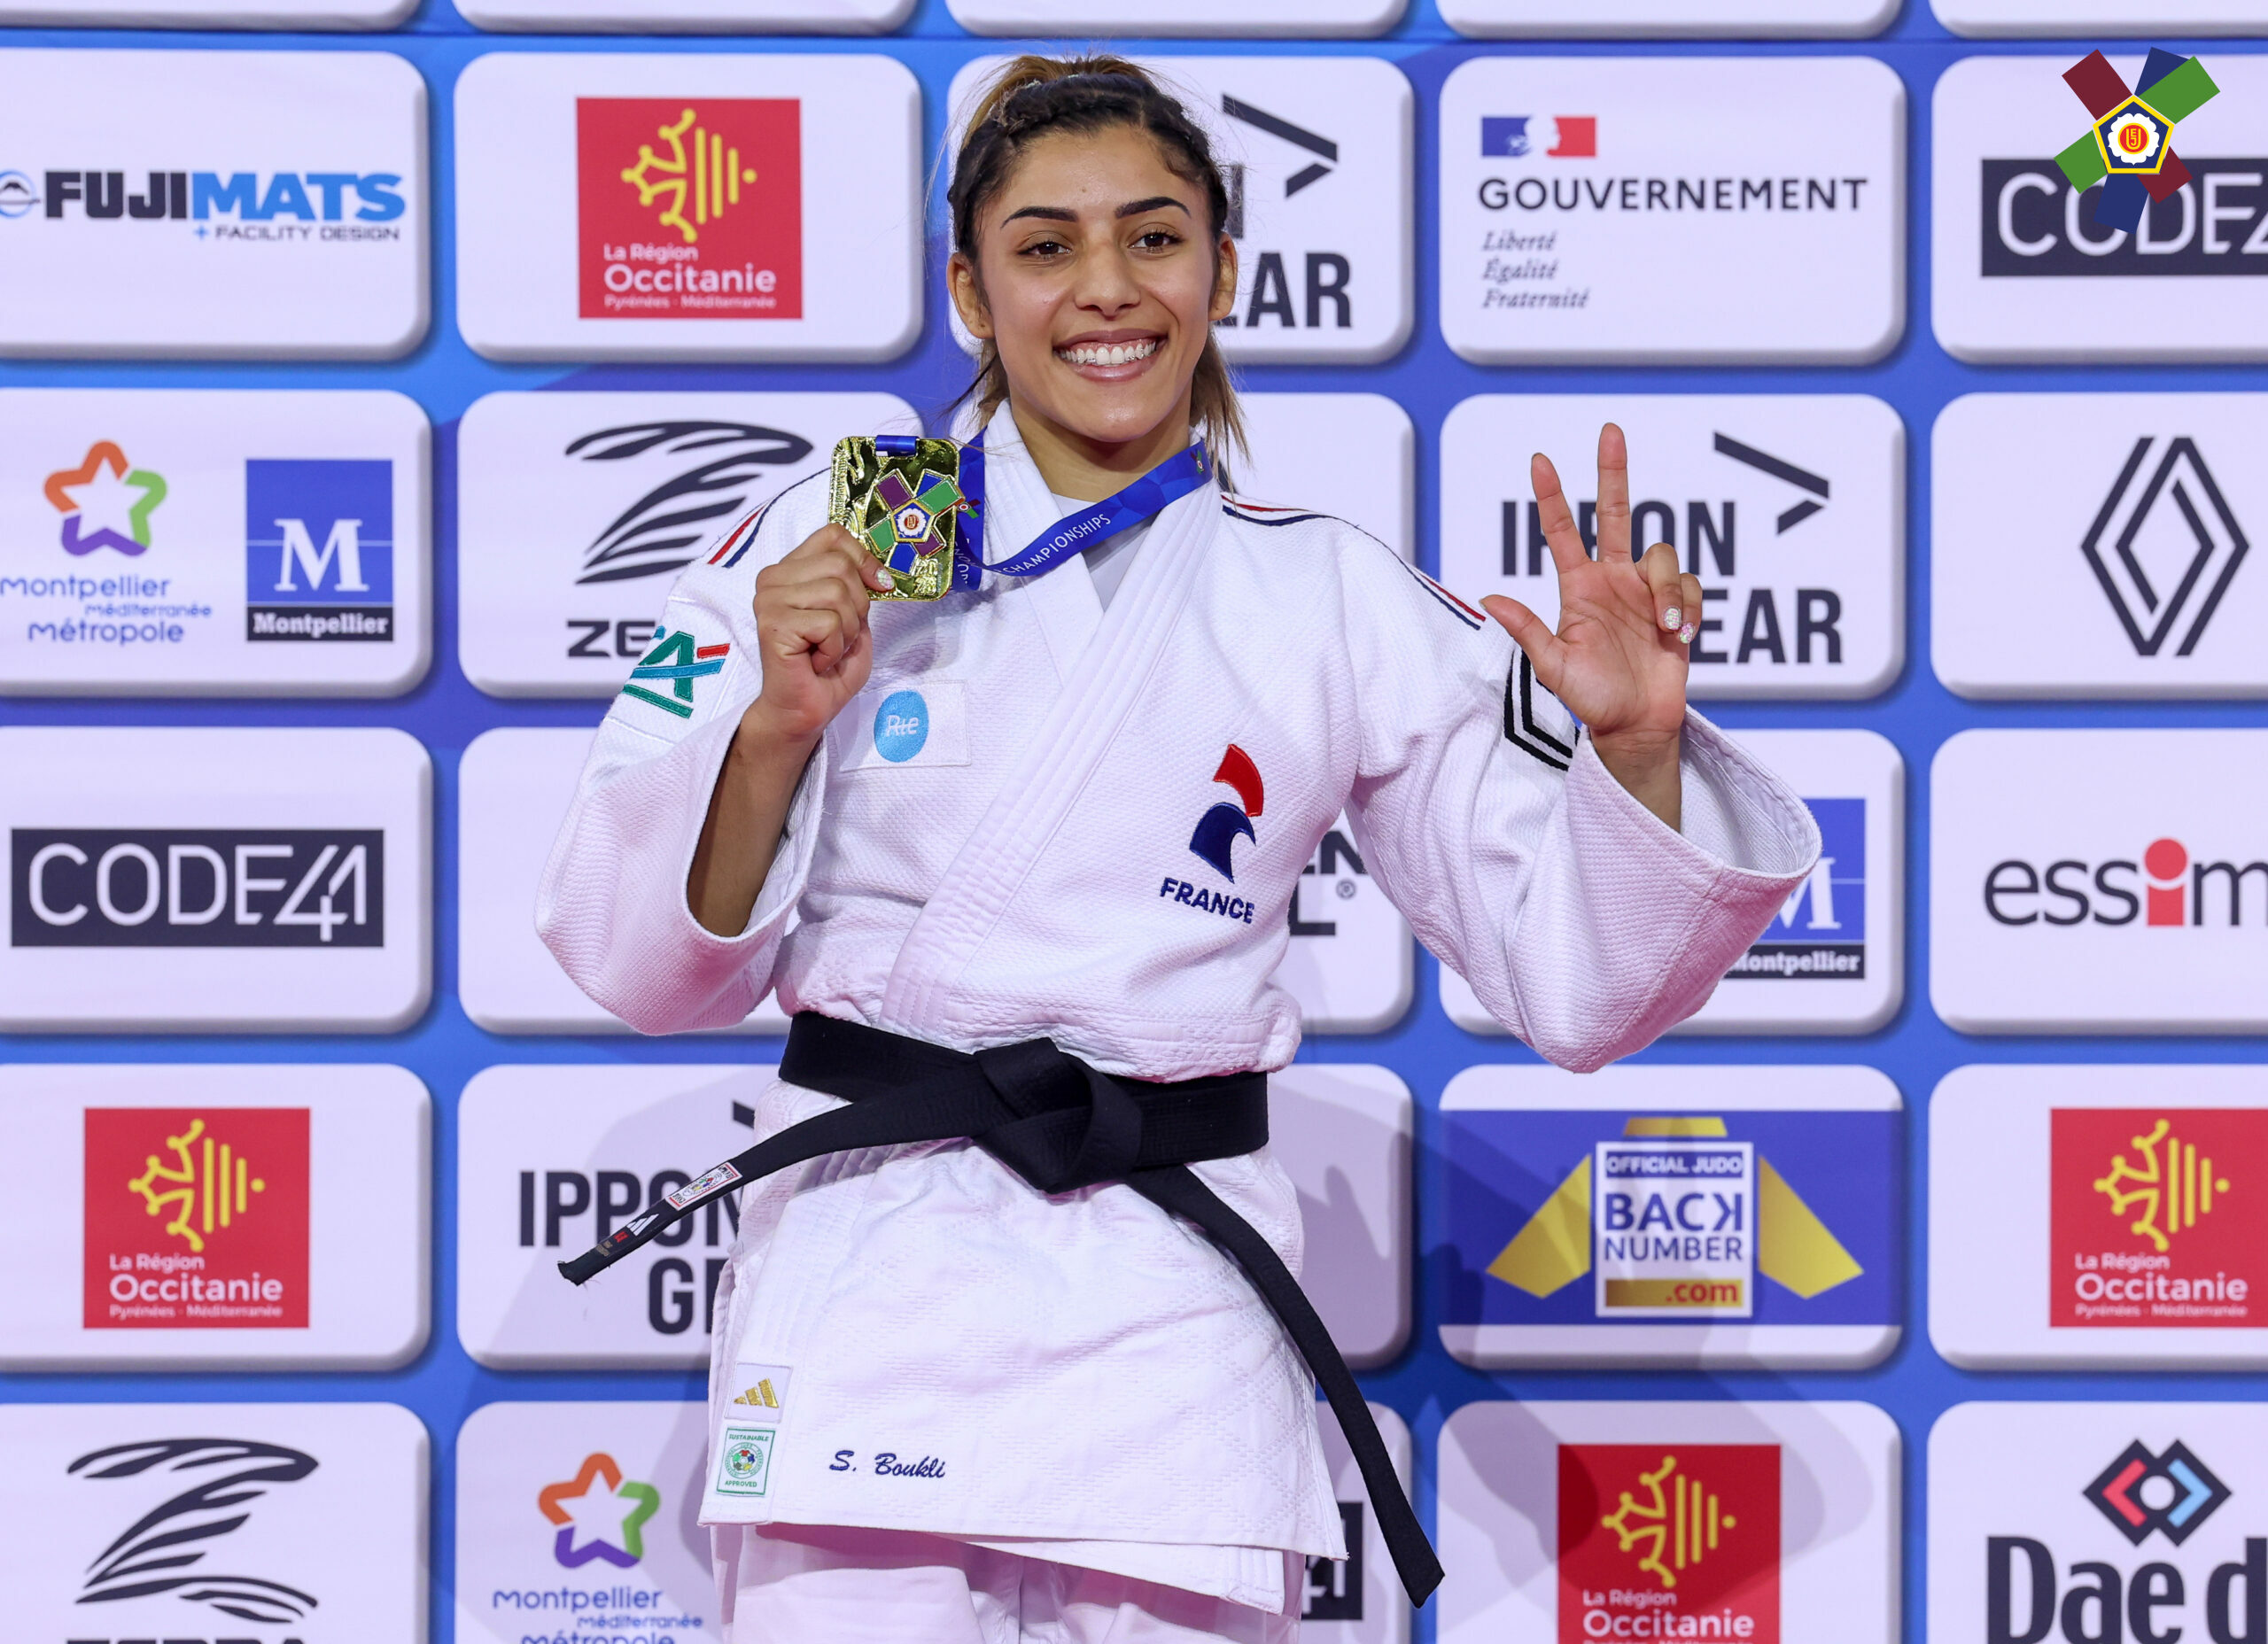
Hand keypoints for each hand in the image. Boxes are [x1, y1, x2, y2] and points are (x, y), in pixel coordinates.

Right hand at [739, 523, 892, 749]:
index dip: (863, 559)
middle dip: (858, 606)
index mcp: (791, 569)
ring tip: (827, 650)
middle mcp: (773, 578)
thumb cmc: (827, 665)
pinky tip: (816, 661)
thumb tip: (881, 574)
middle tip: (840, 636)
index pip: (833, 536)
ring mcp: (769, 599)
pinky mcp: (773, 623)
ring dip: (846, 631)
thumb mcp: (853, 616)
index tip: (878, 587)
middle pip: (840, 564)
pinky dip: (835, 648)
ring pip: (837, 593)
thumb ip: (859, 586)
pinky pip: (829, 623)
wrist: (804, 709)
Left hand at [1479, 423, 1697, 828]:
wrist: (1636, 725)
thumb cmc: (1591, 698)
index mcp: (1578, 588)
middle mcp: (1612, 579)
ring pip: (1663, 556)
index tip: (1539, 461)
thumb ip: (1528, 631)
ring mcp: (1645, 590)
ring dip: (1666, 591)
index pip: (1561, 533)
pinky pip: (1689, 585)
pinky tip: (1678, 637)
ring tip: (1662, 629)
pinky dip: (1686, 607)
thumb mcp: (1554, 667)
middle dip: (1612, 471)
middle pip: (1615, 512)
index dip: (1551, 497)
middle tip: (1609, 430)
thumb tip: (1488, 598)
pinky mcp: (1676, 605)